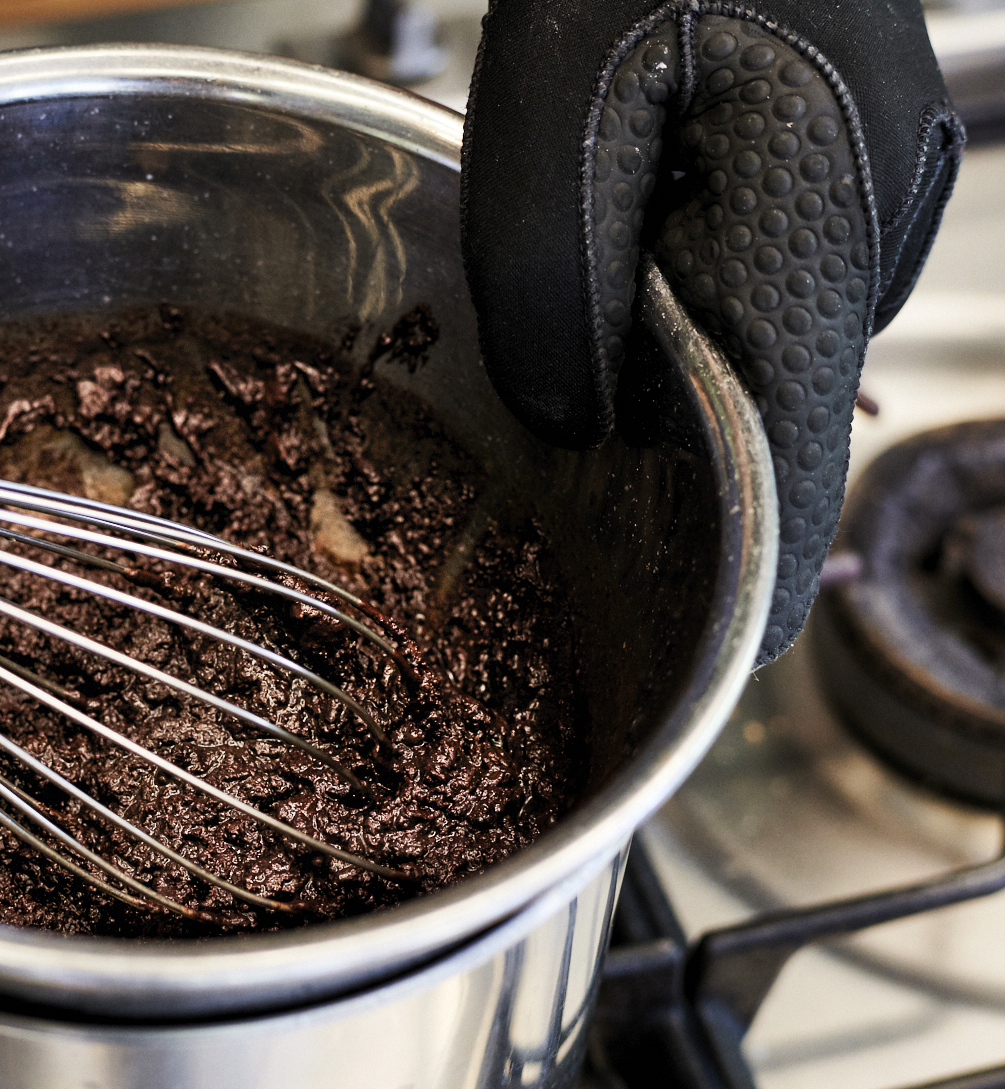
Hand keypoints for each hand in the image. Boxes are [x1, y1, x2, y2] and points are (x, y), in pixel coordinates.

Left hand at [461, 2, 962, 663]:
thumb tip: (575, 426)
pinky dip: (703, 304)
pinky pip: (773, 278)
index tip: (741, 640)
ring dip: (687, 367)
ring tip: (593, 324)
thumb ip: (556, 289)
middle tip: (593, 462)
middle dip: (697, 452)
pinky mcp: (843, 162)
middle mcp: (862, 221)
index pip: (798, 449)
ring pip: (771, 341)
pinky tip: (639, 265)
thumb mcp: (549, 121)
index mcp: (806, 226)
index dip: (763, 554)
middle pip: (783, 404)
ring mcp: (868, 188)